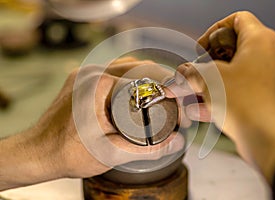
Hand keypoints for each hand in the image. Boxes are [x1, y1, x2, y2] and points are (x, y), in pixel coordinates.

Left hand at [0, 57, 184, 190]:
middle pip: (139, 66)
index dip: (168, 91)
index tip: (178, 107)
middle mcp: (92, 72)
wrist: (39, 152)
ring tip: (162, 96)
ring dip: (147, 77)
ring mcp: (86, 74)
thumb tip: (177, 142)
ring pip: (127, 66)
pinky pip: (113, 71)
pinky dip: (131, 78)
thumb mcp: (112, 153)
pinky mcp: (82, 79)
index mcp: (99, 84)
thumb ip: (148, 147)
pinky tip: (139, 91)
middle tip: (175, 101)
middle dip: (162, 81)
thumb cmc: (68, 153)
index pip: (146, 78)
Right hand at [168, 11, 274, 182]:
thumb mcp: (208, 80)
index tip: (200, 48)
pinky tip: (198, 110)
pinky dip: (219, 97)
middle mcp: (268, 57)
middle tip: (192, 73)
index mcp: (260, 41)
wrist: (268, 140)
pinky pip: (238, 92)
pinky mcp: (265, 98)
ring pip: (233, 74)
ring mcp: (269, 79)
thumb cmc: (245, 104)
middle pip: (232, 50)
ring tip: (191, 94)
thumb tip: (182, 73)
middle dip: (206, 62)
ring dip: (209, 82)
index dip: (213, 31)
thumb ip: (190, 72)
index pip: (236, 19)